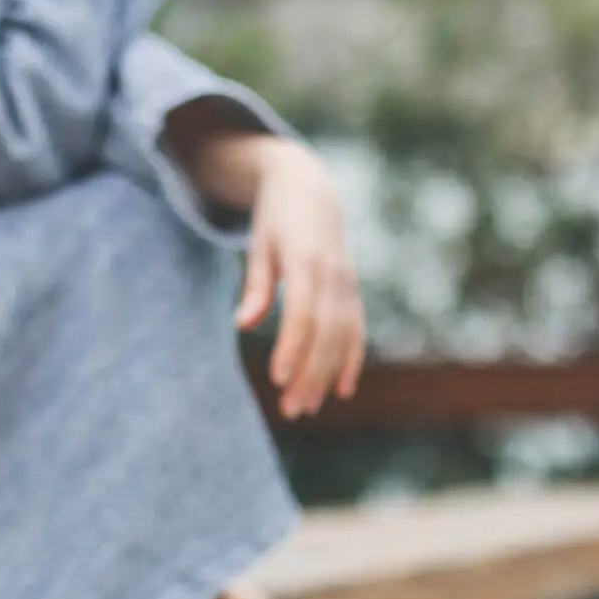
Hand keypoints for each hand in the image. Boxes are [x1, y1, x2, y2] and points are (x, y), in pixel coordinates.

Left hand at [229, 140, 363, 418]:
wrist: (312, 188)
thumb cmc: (275, 218)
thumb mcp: (259, 245)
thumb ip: (256, 285)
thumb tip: (242, 325)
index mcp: (307, 259)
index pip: (303, 312)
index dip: (293, 346)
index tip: (278, 379)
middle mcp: (334, 275)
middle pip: (326, 334)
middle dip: (310, 374)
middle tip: (290, 410)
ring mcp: (348, 285)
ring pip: (343, 338)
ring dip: (326, 376)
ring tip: (305, 408)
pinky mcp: (353, 292)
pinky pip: (356, 331)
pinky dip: (351, 361)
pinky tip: (342, 391)